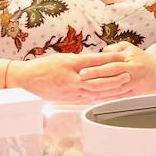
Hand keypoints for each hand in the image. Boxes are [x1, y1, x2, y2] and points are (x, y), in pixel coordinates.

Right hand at [6, 52, 128, 102]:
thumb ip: (81, 59)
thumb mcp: (64, 57)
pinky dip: (100, 97)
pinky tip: (110, 97)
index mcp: (71, 66)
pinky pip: (88, 99)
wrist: (27, 78)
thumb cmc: (44, 66)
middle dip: (115, 78)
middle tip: (128, 74)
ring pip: (94, 91)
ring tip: (123, 86)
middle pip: (97, 79)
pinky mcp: (69, 99)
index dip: (110, 59)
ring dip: (111, 89)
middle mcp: (72, 80)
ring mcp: (71, 91)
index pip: (94, 61)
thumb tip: (98, 58)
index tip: (122, 56)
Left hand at [76, 43, 155, 99]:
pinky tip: (97, 98)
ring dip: (99, 90)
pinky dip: (108, 98)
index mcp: (130, 58)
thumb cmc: (144, 61)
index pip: (111, 62)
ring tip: (86, 90)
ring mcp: (134, 83)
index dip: (97, 66)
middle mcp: (132, 70)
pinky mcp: (135, 94)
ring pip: (114, 88)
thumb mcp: (131, 49)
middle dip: (95, 77)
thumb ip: (114, 49)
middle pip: (112, 74)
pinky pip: (119, 97)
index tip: (83, 68)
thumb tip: (100, 52)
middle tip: (82, 78)